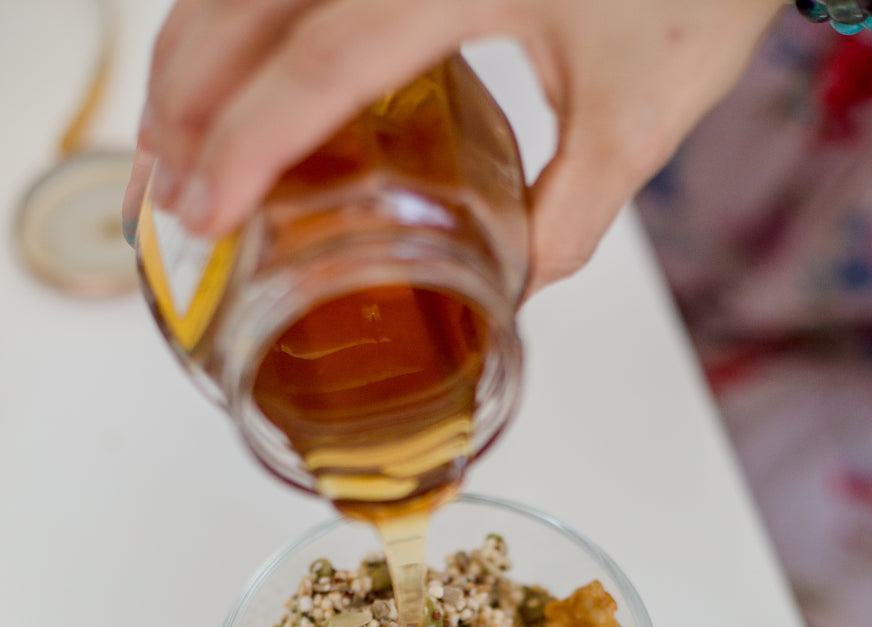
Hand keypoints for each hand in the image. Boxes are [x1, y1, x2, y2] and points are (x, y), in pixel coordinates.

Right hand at [124, 0, 782, 293]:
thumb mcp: (640, 118)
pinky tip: (230, 65)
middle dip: (183, 103)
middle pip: (242, 8)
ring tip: (170, 140)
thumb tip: (510, 285)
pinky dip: (238, 18)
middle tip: (162, 195)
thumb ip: (566, 216)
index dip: (244, 147)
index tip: (199, 214)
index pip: (314, 69)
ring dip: (192, 53)